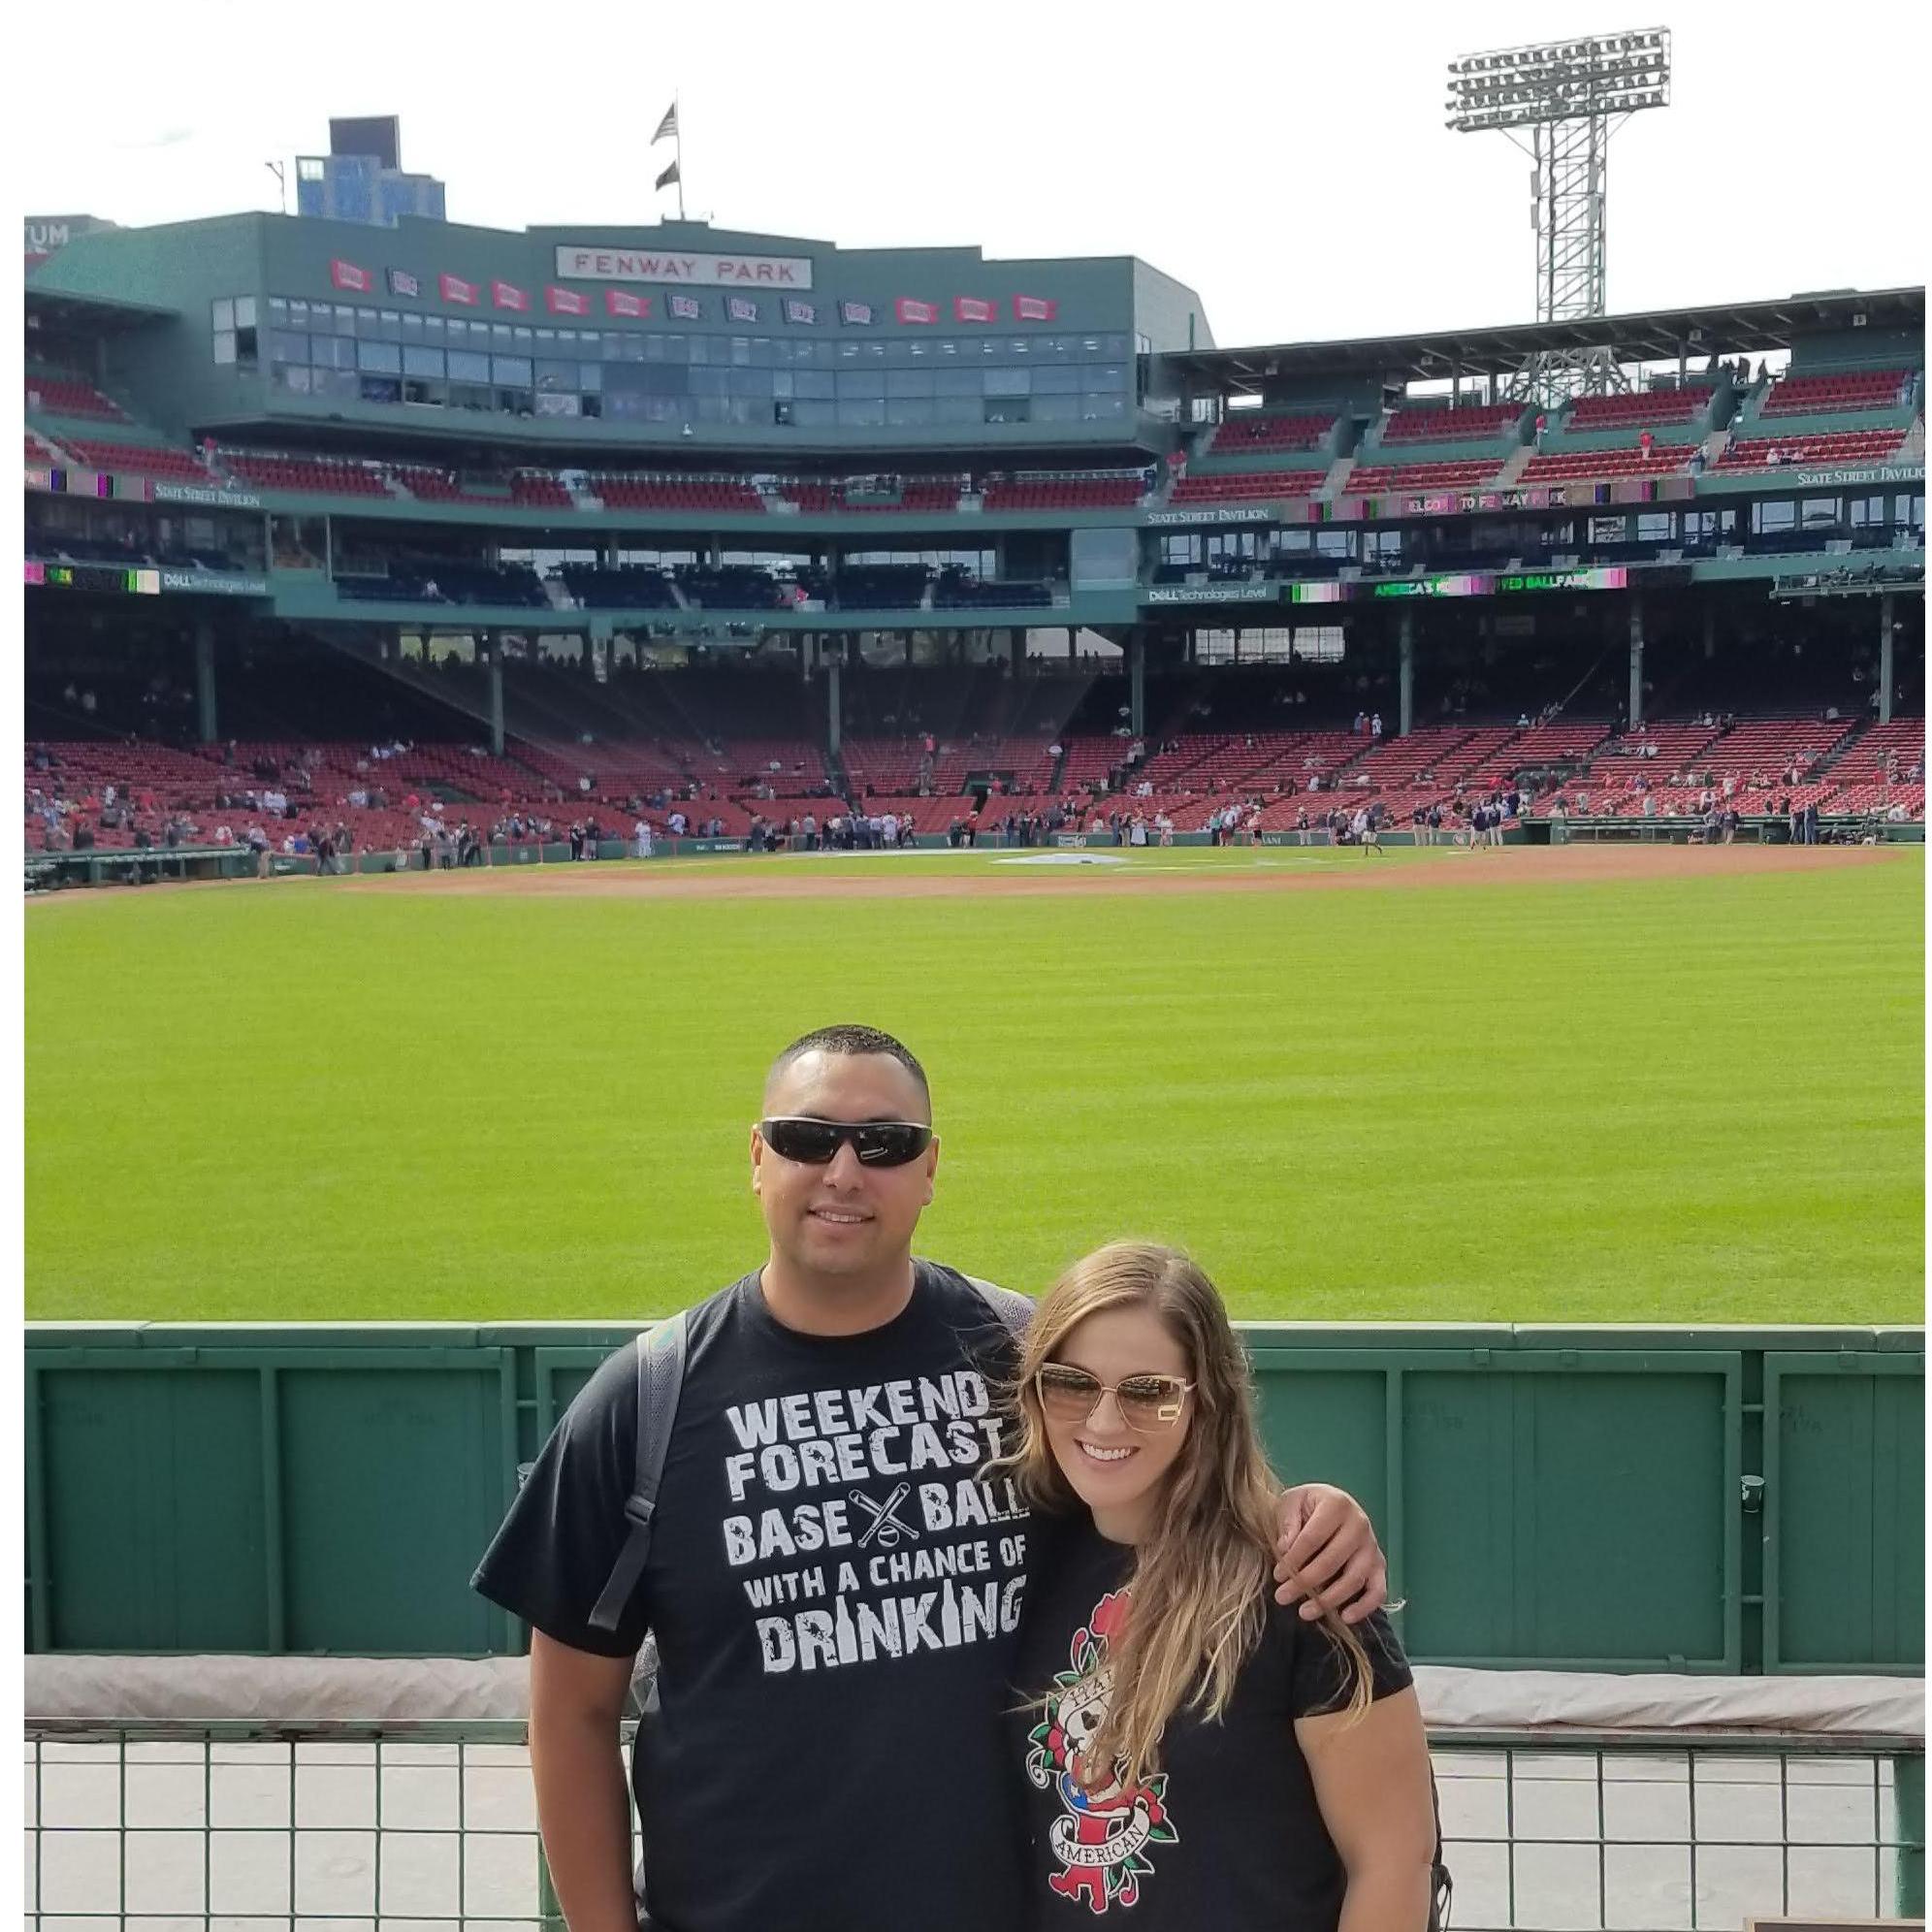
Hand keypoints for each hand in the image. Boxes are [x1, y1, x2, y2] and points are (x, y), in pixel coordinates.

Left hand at [1272, 1483, 1387, 1625]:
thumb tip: (1285, 1549)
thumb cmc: (1308, 1505)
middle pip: (1331, 1561)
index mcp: (1337, 1504)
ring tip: (1304, 1612)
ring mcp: (1372, 1546)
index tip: (1277, 1575)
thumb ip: (1287, 1521)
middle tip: (1282, 1597)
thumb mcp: (1292, 1501)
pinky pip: (1378, 1591)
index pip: (1312, 1538)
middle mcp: (1360, 1524)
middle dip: (1304, 1582)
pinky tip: (1344, 1618)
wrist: (1332, 1504)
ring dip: (1328, 1600)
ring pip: (1353, 1579)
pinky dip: (1364, 1607)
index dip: (1293, 1559)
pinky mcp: (1379, 1565)